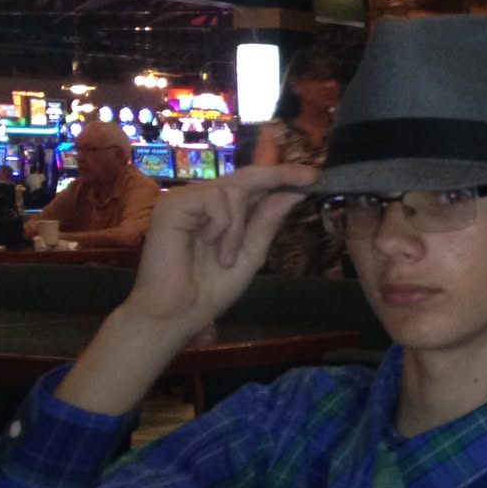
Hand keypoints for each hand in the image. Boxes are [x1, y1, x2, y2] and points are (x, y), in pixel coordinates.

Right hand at [123, 165, 318, 331]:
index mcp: (221, 212)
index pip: (253, 185)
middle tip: (311, 177)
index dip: (281, 176)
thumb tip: (292, 192)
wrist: (177, 312)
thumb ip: (267, 221)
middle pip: (246, 176)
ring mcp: (186, 199)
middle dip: (280, 175)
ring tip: (225, 257)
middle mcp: (203, 200)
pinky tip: (208, 245)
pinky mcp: (172, 204)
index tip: (314, 175)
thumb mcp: (251, 253)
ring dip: (238, 227)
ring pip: (234, 190)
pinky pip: (214, 199)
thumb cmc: (210, 289)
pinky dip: (223, 226)